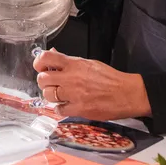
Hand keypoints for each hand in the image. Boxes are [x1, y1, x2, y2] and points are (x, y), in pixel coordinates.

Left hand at [35, 49, 151, 120]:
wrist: (127, 93)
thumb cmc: (110, 79)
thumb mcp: (89, 63)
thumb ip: (69, 61)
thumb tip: (53, 54)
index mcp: (74, 64)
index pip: (46, 58)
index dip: (39, 63)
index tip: (41, 67)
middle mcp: (71, 78)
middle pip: (42, 79)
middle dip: (45, 82)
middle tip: (52, 83)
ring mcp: (74, 94)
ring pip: (48, 95)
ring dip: (51, 95)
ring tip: (60, 95)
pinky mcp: (78, 109)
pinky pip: (58, 110)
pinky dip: (60, 108)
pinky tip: (67, 105)